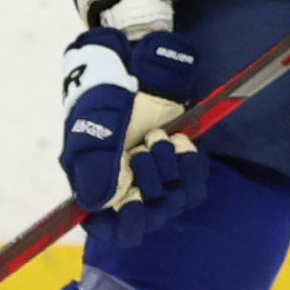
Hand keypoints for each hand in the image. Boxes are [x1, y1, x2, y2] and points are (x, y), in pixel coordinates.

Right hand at [59, 25, 212, 243]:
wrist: (134, 62)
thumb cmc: (104, 93)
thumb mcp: (93, 123)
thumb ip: (94, 162)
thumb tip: (96, 204)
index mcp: (95, 183)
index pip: (108, 227)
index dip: (123, 225)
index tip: (134, 205)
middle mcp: (125, 186)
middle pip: (147, 218)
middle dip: (150, 185)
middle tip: (143, 149)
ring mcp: (155, 176)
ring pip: (173, 202)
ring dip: (170, 172)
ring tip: (159, 138)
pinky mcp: (179, 164)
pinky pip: (195, 186)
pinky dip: (192, 168)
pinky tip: (183, 144)